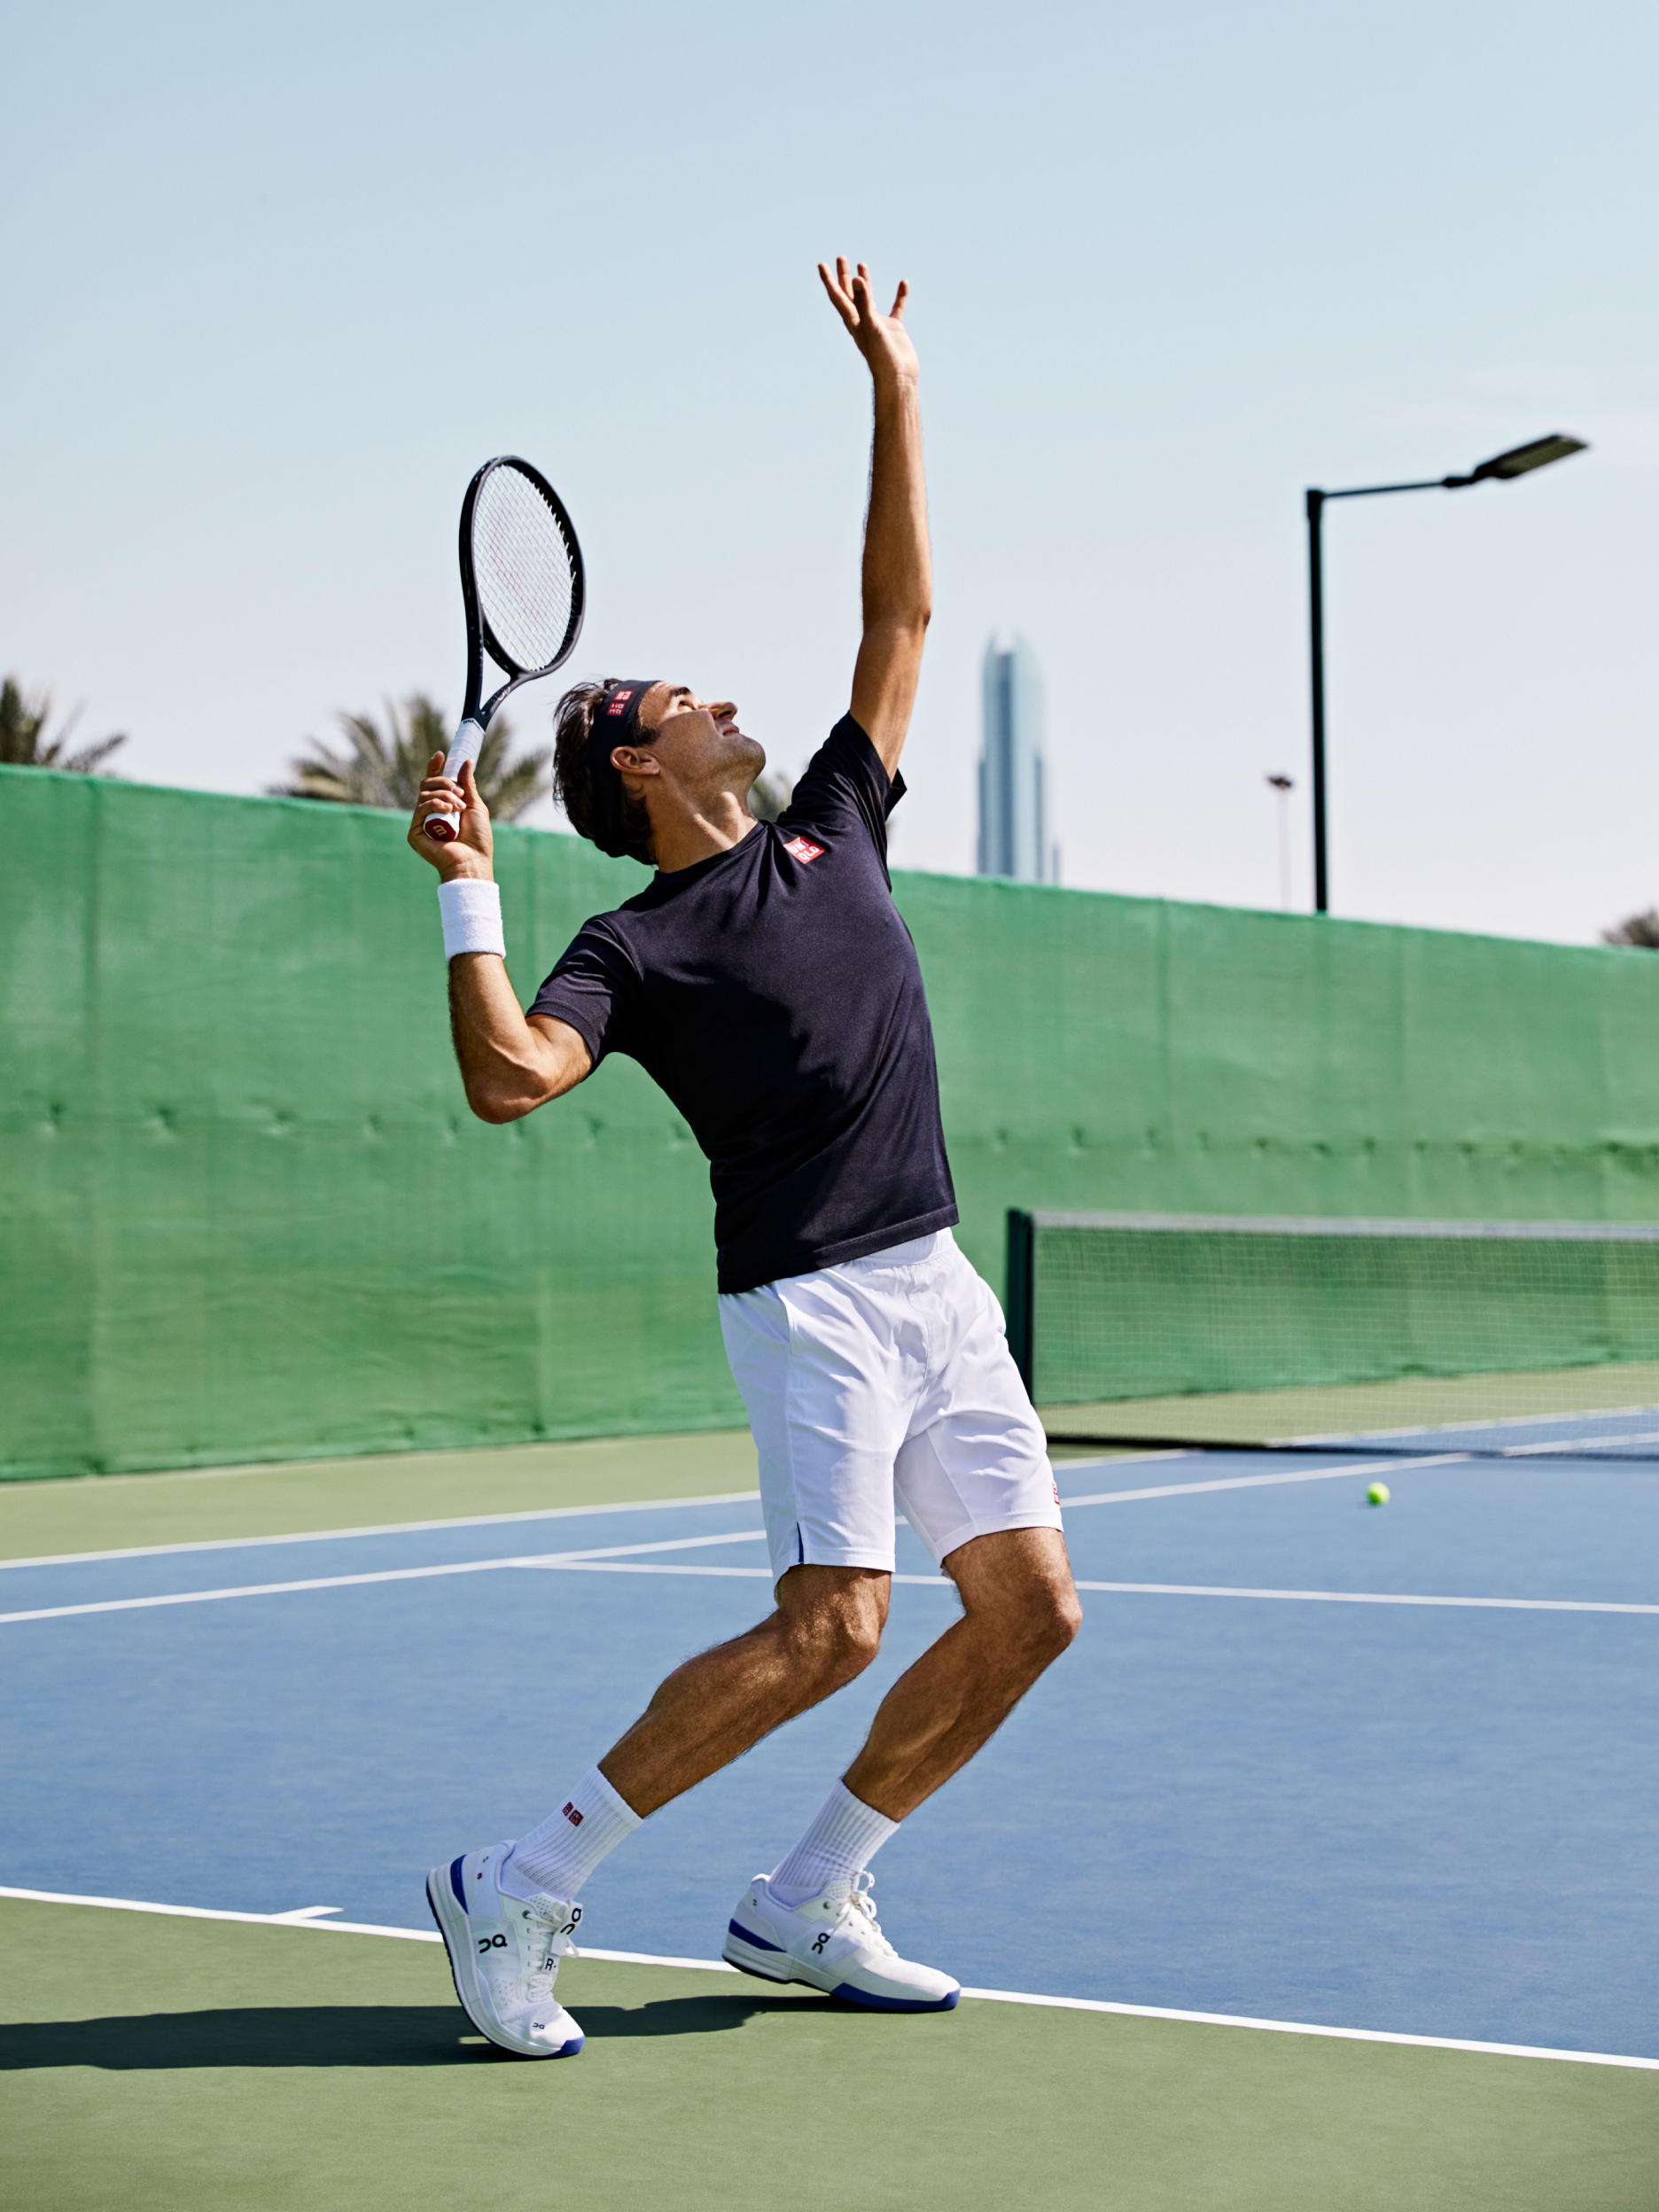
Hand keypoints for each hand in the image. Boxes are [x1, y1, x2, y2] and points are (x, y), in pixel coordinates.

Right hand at [407, 752, 493, 878]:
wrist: (473, 861)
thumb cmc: (477, 839)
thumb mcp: (475, 806)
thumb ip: (468, 785)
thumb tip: (467, 761)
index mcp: (443, 806)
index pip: (433, 782)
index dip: (434, 767)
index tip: (440, 754)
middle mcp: (430, 813)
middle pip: (427, 784)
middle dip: (445, 783)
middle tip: (460, 794)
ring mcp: (421, 822)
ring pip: (424, 794)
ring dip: (444, 795)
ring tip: (459, 807)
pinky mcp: (415, 832)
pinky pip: (420, 807)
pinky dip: (435, 804)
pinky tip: (448, 810)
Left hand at [818, 258, 917, 386]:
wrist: (898, 379)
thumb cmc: (881, 357)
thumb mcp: (871, 326)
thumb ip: (864, 302)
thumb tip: (856, 279)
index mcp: (853, 321)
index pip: (837, 296)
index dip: (829, 280)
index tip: (822, 265)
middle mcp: (863, 321)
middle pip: (849, 294)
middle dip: (843, 276)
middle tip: (840, 258)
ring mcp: (878, 324)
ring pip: (869, 298)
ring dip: (865, 282)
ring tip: (862, 265)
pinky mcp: (894, 329)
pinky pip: (896, 308)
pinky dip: (899, 295)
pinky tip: (903, 283)